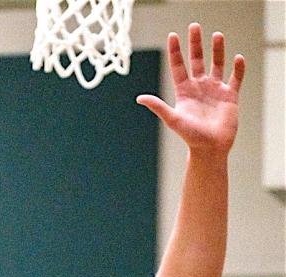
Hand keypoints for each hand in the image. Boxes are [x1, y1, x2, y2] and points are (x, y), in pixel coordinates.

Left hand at [137, 24, 244, 155]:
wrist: (210, 148)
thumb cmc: (190, 136)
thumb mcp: (172, 119)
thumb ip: (158, 106)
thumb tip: (139, 98)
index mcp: (184, 92)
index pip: (179, 67)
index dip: (176, 52)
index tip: (173, 35)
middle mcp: (199, 88)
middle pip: (197, 60)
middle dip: (196, 44)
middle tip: (195, 26)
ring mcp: (215, 90)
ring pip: (217, 64)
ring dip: (217, 50)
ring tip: (217, 35)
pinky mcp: (230, 95)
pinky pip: (236, 77)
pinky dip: (238, 68)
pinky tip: (238, 58)